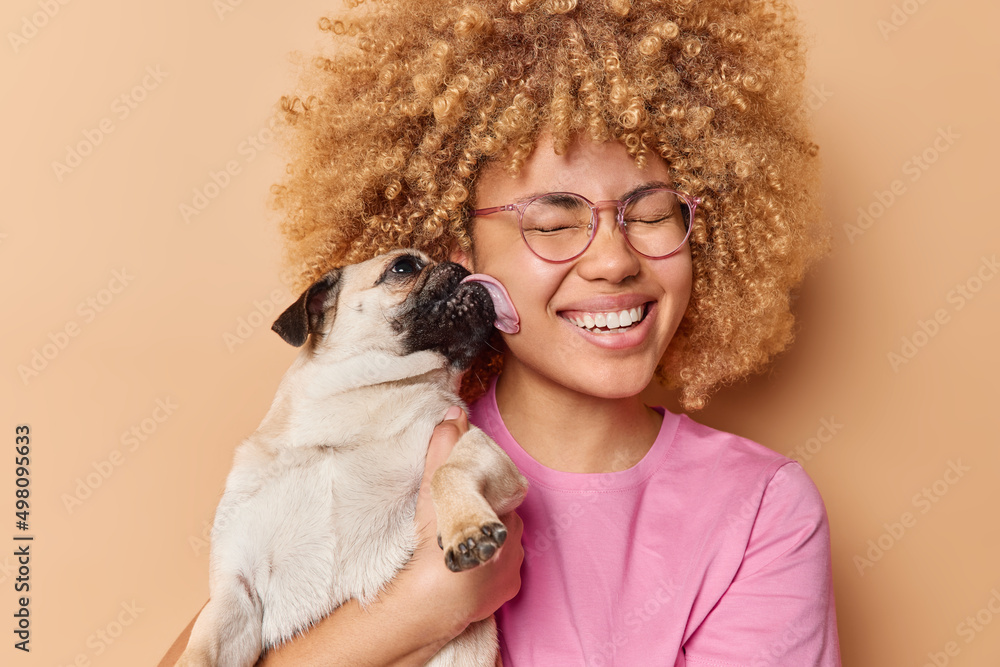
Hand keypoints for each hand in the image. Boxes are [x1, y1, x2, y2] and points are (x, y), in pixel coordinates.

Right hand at [408, 407, 523, 636]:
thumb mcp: (437, 488)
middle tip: (461, 523)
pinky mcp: (509, 592)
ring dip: (489, 544)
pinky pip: (504, 575)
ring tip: (463, 546)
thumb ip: (446, 448)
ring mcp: (515, 568)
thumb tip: (456, 413)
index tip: (468, 501)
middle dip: (487, 519)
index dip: (485, 496)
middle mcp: (517, 541)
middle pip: (505, 521)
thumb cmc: (434, 543)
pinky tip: (470, 570)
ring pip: (506, 547)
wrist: (430, 600)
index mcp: (506, 513)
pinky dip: (490, 571)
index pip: (502, 496)